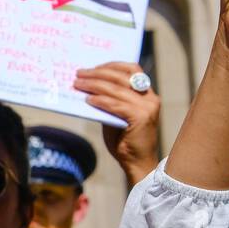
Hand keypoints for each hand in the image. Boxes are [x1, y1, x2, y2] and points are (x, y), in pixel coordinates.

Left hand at [73, 62, 160, 184]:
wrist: (137, 162)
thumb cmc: (124, 140)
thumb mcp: (116, 114)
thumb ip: (109, 99)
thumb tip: (88, 85)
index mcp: (147, 93)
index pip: (132, 69)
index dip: (111, 65)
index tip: (92, 67)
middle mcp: (150, 97)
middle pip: (121, 77)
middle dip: (98, 73)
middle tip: (79, 74)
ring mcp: (147, 107)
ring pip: (117, 89)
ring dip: (94, 84)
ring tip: (78, 84)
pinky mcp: (140, 118)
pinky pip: (116, 105)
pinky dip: (100, 100)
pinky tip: (88, 100)